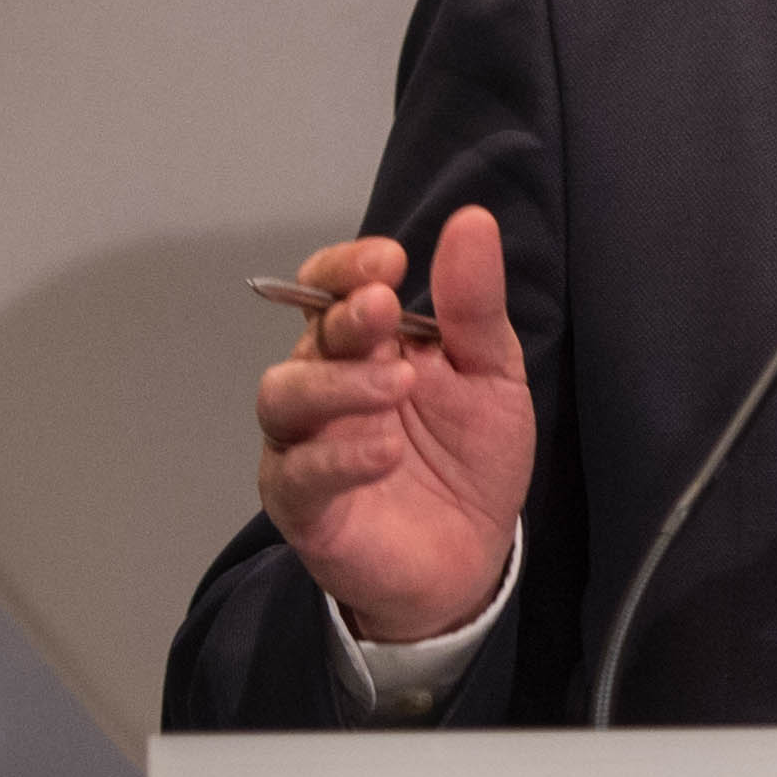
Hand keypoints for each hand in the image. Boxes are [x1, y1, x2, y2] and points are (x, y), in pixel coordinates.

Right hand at [253, 205, 534, 642]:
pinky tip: (385, 451)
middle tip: (382, 308)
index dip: (347, 268)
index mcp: (364, 347)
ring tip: (397, 385)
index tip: (391, 259)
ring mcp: (305, 446)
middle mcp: (323, 387)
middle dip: (342, 319)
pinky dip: (340, 459)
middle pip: (308, 339)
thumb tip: (471, 221)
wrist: (473, 555)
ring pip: (284, 398)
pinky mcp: (304, 507)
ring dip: (338, 384)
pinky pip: (301, 475)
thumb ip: (475, 306)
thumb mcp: (492, 373)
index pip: (330, 290)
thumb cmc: (471, 456)